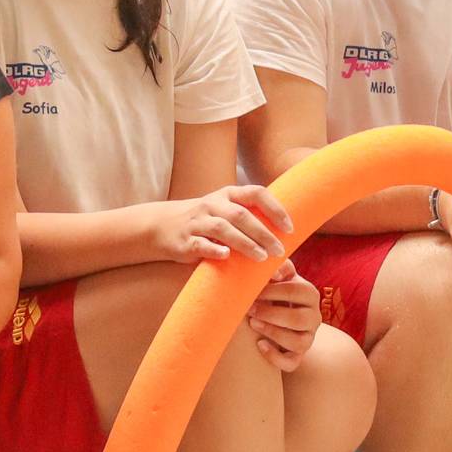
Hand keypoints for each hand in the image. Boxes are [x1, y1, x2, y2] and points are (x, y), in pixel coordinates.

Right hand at [149, 186, 291, 263]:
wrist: (162, 226)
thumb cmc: (206, 222)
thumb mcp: (226, 214)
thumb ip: (252, 226)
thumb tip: (286, 254)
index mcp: (228, 194)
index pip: (256, 193)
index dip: (275, 209)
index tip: (290, 228)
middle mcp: (213, 204)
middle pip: (241, 215)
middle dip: (263, 233)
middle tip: (279, 251)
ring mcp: (197, 221)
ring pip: (222, 228)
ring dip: (244, 243)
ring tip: (261, 257)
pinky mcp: (184, 240)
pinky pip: (200, 244)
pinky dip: (214, 249)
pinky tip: (226, 256)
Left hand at [245, 260, 320, 371]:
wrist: (278, 316)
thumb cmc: (275, 292)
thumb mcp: (280, 276)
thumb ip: (279, 267)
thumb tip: (274, 269)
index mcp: (310, 295)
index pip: (298, 292)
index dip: (273, 291)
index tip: (253, 291)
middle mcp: (314, 317)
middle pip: (300, 319)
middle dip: (272, 314)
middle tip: (249, 309)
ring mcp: (308, 339)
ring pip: (299, 342)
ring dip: (273, 333)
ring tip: (253, 324)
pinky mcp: (298, 356)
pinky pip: (292, 363)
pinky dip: (275, 356)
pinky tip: (260, 345)